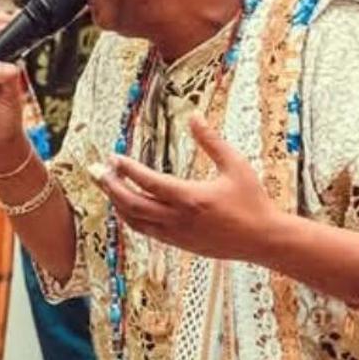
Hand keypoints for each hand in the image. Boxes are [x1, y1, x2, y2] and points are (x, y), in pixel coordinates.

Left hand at [90, 115, 280, 260]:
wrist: (263, 239)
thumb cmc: (252, 200)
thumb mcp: (235, 164)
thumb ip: (211, 140)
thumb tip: (193, 115)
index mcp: (191, 198)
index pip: (148, 182)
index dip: (127, 169)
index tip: (113, 157)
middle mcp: (179, 219)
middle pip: (132, 204)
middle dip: (110, 187)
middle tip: (96, 171)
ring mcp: (177, 235)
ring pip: (135, 221)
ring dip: (117, 202)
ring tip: (106, 185)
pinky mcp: (179, 244)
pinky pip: (146, 231)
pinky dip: (131, 217)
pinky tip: (126, 204)